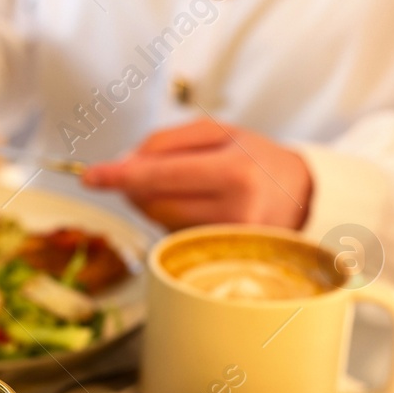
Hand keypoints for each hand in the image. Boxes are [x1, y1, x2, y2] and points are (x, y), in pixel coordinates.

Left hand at [81, 120, 312, 230]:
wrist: (302, 196)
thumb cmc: (256, 160)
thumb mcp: (220, 133)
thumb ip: (168, 142)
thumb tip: (124, 162)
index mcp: (236, 172)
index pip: (162, 175)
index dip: (121, 176)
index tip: (91, 176)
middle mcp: (235, 211)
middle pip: (154, 202)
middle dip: (136, 186)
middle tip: (144, 172)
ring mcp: (228, 241)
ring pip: (160, 222)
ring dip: (154, 204)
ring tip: (187, 189)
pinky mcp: (222, 259)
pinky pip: (174, 237)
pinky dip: (171, 221)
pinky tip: (196, 210)